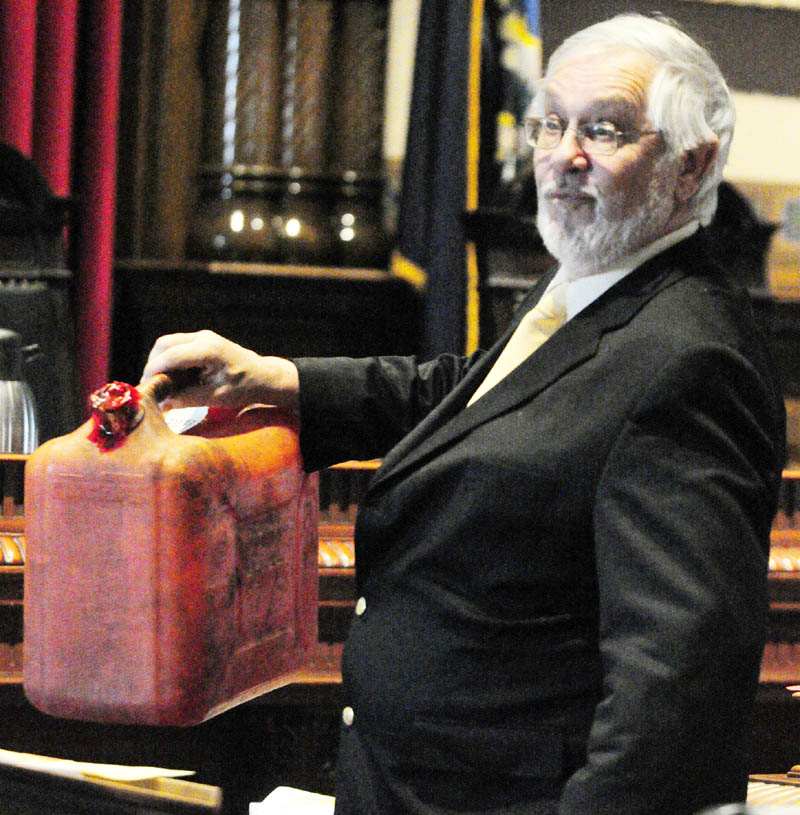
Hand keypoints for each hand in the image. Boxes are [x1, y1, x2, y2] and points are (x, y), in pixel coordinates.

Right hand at [140, 330, 299, 410]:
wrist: (264, 376)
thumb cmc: (244, 388)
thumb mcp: (216, 397)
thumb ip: (188, 398)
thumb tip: (162, 403)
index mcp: (209, 350)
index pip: (171, 355)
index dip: (154, 370)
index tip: (145, 386)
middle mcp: (204, 338)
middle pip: (164, 344)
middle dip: (153, 363)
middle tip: (151, 385)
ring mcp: (203, 337)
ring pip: (169, 343)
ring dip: (160, 360)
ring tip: (161, 382)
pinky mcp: (203, 341)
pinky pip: (178, 346)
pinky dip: (170, 359)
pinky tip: (173, 377)